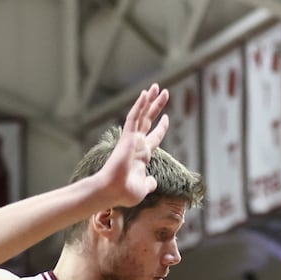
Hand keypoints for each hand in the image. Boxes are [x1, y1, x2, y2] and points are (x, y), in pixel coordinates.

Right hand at [97, 85, 170, 208]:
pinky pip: (134, 117)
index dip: (161, 127)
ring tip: (157, 86)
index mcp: (143, 155)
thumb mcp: (144, 187)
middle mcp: (137, 144)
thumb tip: (153, 182)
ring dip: (150, 100)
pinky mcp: (127, 137)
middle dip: (156, 106)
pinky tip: (145, 94)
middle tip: (164, 92)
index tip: (166, 117)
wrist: (113, 191)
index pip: (154, 137)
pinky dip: (139, 105)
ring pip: (142, 114)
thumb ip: (149, 182)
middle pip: (149, 120)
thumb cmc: (125, 192)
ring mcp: (132, 139)